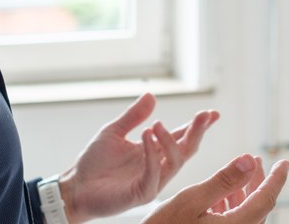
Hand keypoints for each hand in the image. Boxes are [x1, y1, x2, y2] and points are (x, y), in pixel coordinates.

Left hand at [57, 93, 219, 221]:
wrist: (76, 186)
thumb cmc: (94, 163)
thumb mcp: (114, 132)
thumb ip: (133, 116)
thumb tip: (151, 95)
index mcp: (154, 152)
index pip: (182, 137)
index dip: (198, 126)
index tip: (212, 114)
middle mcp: (158, 166)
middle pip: (186, 150)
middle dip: (197, 132)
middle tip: (204, 116)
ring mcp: (152, 181)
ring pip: (175, 162)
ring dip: (170, 141)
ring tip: (157, 124)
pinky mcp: (141, 193)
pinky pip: (153, 173)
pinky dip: (152, 153)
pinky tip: (147, 135)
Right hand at [141, 154, 288, 222]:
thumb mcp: (191, 199)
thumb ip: (223, 180)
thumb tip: (249, 160)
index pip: (266, 199)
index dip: (276, 178)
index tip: (285, 163)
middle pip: (258, 207)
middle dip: (259, 181)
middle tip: (259, 160)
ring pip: (247, 215)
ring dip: (246, 192)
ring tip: (244, 171)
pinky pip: (236, 223)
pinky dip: (234, 205)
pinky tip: (225, 194)